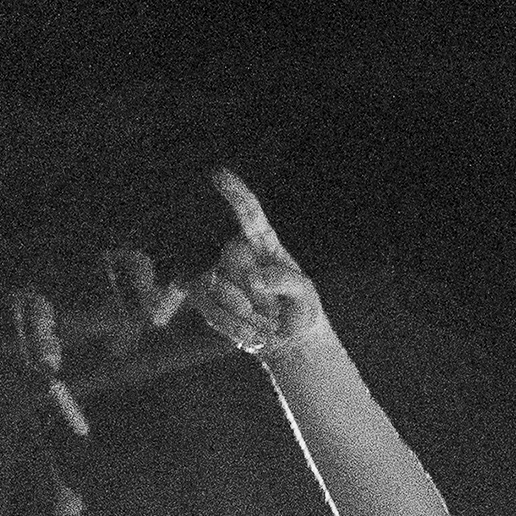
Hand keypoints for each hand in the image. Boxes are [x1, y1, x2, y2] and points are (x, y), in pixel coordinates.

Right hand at [188, 167, 328, 360]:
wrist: (288, 341)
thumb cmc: (300, 309)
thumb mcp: (306, 296)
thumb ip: (286, 281)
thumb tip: (254, 278)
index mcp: (262, 243)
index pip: (248, 214)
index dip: (235, 194)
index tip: (219, 174)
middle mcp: (236, 254)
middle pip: (227, 258)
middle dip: (245, 291)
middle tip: (272, 317)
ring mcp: (219, 276)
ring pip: (211, 287)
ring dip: (238, 315)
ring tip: (264, 330)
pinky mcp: (209, 299)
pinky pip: (209, 310)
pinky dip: (231, 327)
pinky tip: (250, 336)